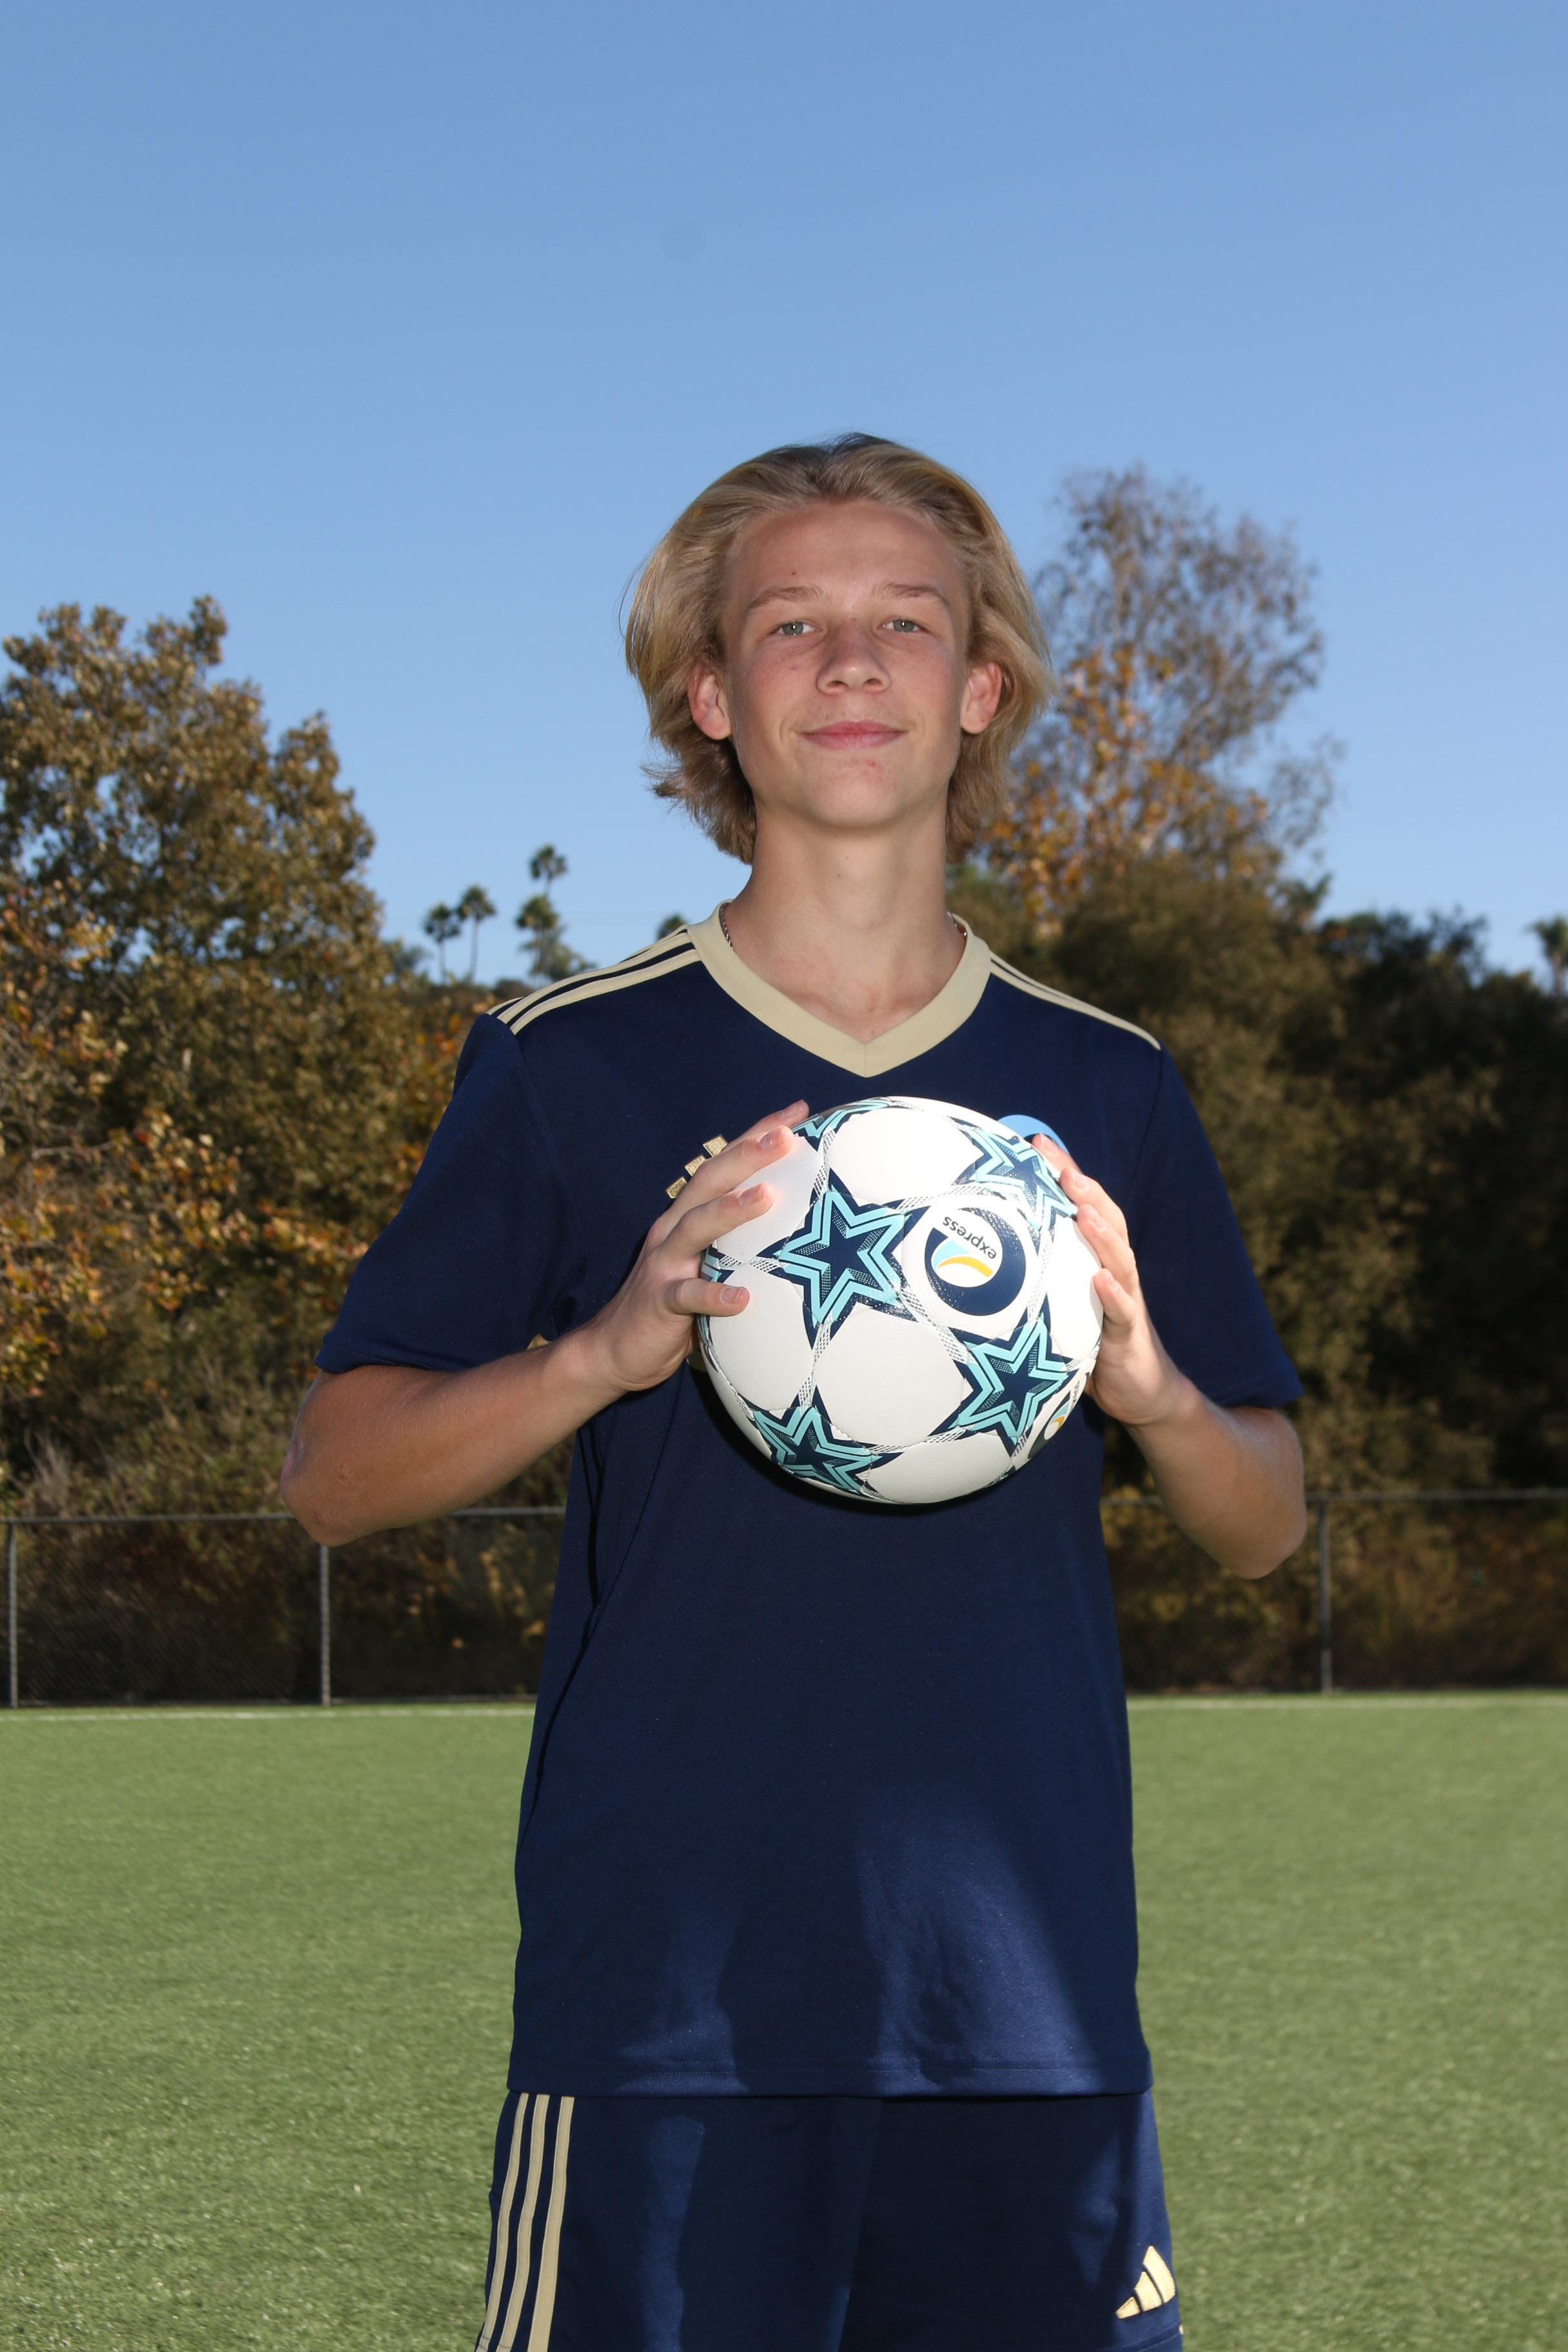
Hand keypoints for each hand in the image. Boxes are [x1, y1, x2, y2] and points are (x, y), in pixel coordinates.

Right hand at [577, 1103, 808, 1395]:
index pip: (725, 1166)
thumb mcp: (707, 1266)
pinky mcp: (659, 1304)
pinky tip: (742, 1299)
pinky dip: (714, 1297)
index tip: (798, 1112)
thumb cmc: (674, 1308)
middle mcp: (673, 1231)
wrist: (613, 1350)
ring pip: (697, 1228)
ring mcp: (664, 1265)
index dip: (756, 1135)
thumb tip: (800, 1233)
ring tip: (767, 1196)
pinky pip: (687, 1298)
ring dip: (731, 1210)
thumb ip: (737, 1246)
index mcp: (687, 1217)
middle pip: (710, 1182)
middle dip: (748, 1155)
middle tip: (787, 1135)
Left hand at [1028, 1134, 1188, 1430]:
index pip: (1084, 1209)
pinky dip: (1113, 1294)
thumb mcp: (1063, 1303)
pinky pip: (1122, 1312)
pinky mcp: (1130, 1335)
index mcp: (1097, 1261)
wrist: (1140, 1391)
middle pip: (1106, 1221)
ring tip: (1084, 1210)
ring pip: (1119, 1259)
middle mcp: (1115, 1272)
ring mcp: (1127, 1301)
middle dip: (1084, 1190)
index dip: (1066, 1175)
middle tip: (1060, 1164)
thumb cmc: (1094, 1342)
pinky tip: (1100, 1279)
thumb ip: (1041, 1276)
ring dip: (1102, 1233)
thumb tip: (988, 1254)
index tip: (1038, 1143)